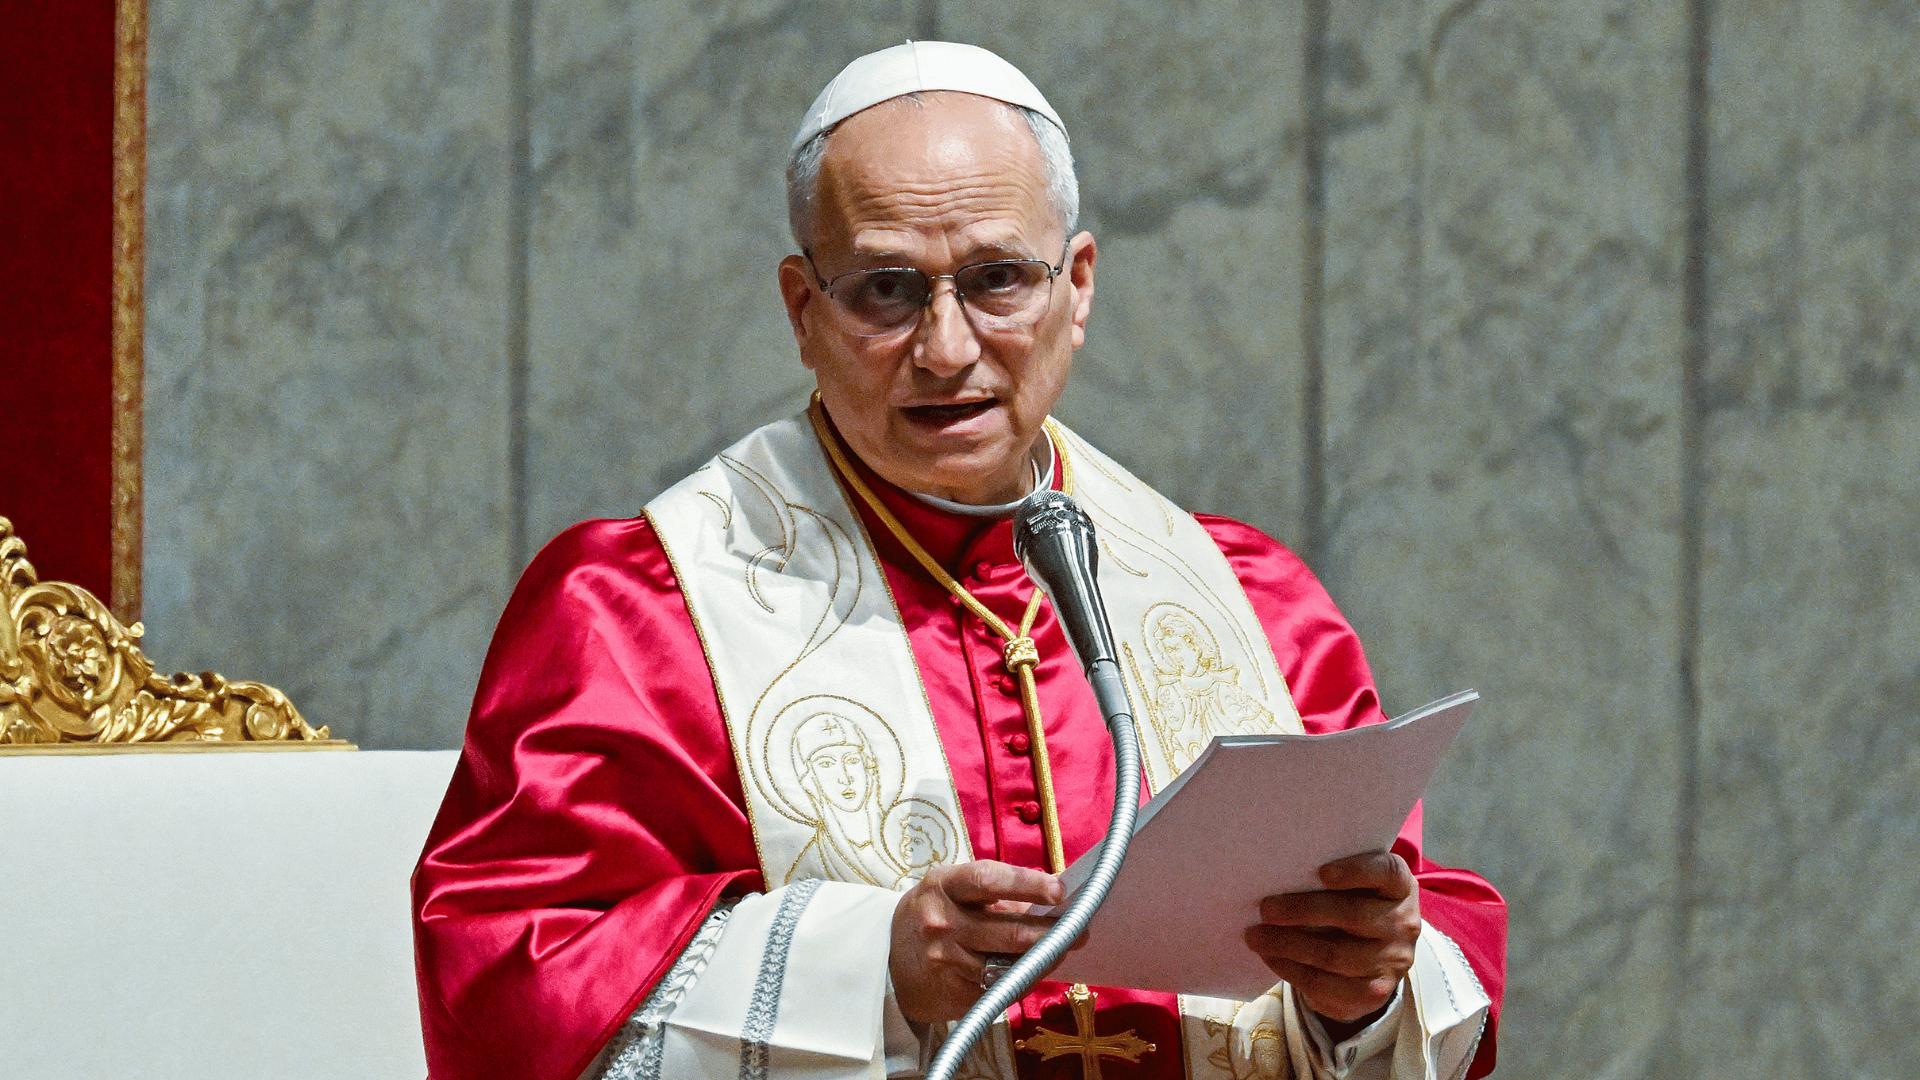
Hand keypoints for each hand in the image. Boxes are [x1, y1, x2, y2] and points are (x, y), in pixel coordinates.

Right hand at [890, 860, 1064, 1024]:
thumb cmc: (934, 913)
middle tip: (1080, 930)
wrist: (887, 959)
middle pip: (1007, 932)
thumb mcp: (954, 891)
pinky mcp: (954, 993)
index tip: (1059, 890)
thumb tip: (1052, 900)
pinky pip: (1000, 989)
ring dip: (1042, 960)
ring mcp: (946, 961)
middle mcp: (941, 922)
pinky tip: (1031, 971)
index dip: (1027, 883)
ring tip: (1061, 951)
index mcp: (944, 885)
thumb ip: (998, 894)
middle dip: (1050, 933)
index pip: (989, 880)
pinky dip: (1021, 980)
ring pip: (1009, 966)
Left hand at [1243, 851, 1419, 1022]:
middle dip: (1302, 911)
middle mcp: (1404, 922)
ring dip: (1288, 945)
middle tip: (1265, 908)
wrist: (1374, 957)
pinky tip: (1271, 957)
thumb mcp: (1354, 885)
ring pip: (1335, 955)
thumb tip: (1275, 872)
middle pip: (1352, 916)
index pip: (1387, 872)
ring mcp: (1393, 960)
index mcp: (1399, 885)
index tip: (1321, 872)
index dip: (1356, 871)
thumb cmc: (1352, 903)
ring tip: (1256, 936)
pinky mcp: (1375, 992)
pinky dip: (1292, 970)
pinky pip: (1328, 984)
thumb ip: (1329, 876)